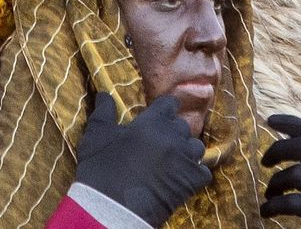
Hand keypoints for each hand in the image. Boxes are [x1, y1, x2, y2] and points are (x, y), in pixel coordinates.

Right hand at [74, 92, 210, 227]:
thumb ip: (104, 111)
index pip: (169, 103)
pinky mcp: (191, 182)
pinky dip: (195, 174)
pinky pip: (203, 172)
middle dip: (173, 131)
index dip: (164, 109)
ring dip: (186, 151)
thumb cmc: (102, 168)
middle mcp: (174, 136)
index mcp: (153, 121)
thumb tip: (104, 93)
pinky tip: (182, 178)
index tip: (158, 115)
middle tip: (159, 142)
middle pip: (183, 126)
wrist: (111, 208)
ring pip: (196, 147)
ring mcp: (185, 159)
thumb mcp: (97, 135)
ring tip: (172, 160)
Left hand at [260, 115, 300, 227]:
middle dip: (277, 150)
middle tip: (265, 161)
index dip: (290, 122)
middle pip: (300, 145)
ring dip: (275, 183)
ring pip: (291, 173)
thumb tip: (291, 142)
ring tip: (270, 193)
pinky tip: (267, 211)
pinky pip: (286, 202)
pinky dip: (271, 206)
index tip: (270, 120)